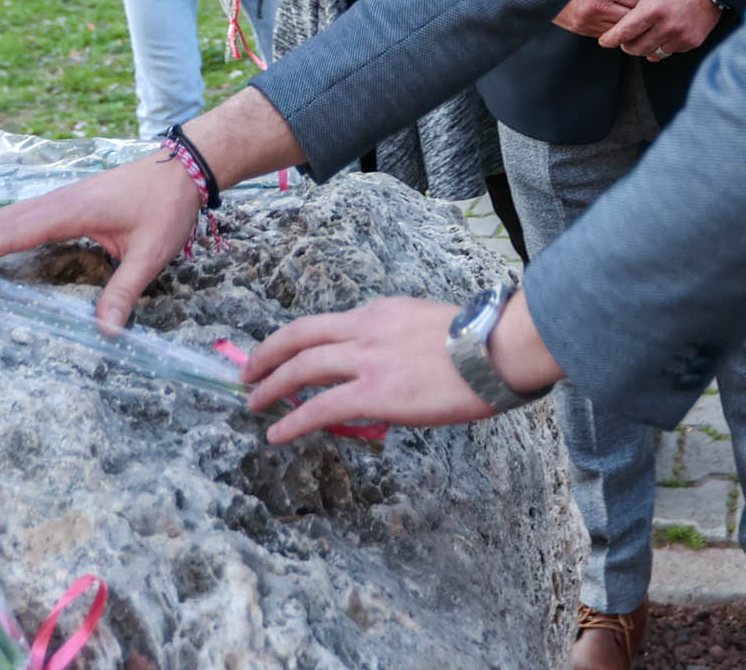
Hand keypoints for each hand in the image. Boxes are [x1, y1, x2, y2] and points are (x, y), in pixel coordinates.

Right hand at [0, 152, 202, 331]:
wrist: (179, 167)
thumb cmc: (165, 207)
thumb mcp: (151, 252)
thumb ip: (125, 291)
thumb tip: (107, 334)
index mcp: (66, 211)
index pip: (10, 235)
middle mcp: (51, 203)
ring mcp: (52, 201)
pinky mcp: (58, 205)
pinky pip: (10, 219)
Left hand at [243, 291, 563, 442]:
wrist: (497, 347)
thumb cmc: (480, 341)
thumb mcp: (429, 325)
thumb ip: (400, 341)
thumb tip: (392, 368)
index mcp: (379, 312)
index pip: (326, 325)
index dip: (296, 340)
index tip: (281, 351)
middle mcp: (364, 329)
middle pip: (299, 337)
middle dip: (266, 355)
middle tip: (248, 372)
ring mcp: (366, 361)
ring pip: (300, 369)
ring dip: (270, 386)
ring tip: (253, 404)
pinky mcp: (373, 394)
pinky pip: (319, 408)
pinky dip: (291, 420)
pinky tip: (277, 433)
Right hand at [552, 0, 640, 38]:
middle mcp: (600, 7)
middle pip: (634, 15)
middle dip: (643, 11)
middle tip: (650, 6)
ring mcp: (592, 21)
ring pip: (623, 28)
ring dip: (631, 22)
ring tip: (638, 15)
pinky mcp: (585, 30)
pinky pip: (609, 33)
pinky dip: (616, 28)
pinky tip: (620, 21)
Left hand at [595, 0, 720, 59]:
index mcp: (654, 8)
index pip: (625, 32)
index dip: (611, 38)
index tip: (604, 40)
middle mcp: (668, 26)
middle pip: (636, 47)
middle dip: (626, 43)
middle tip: (623, 36)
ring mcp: (682, 36)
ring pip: (652, 52)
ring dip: (642, 47)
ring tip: (640, 36)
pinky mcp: (692, 41)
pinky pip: (669, 52)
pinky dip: (661, 47)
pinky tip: (659, 35)